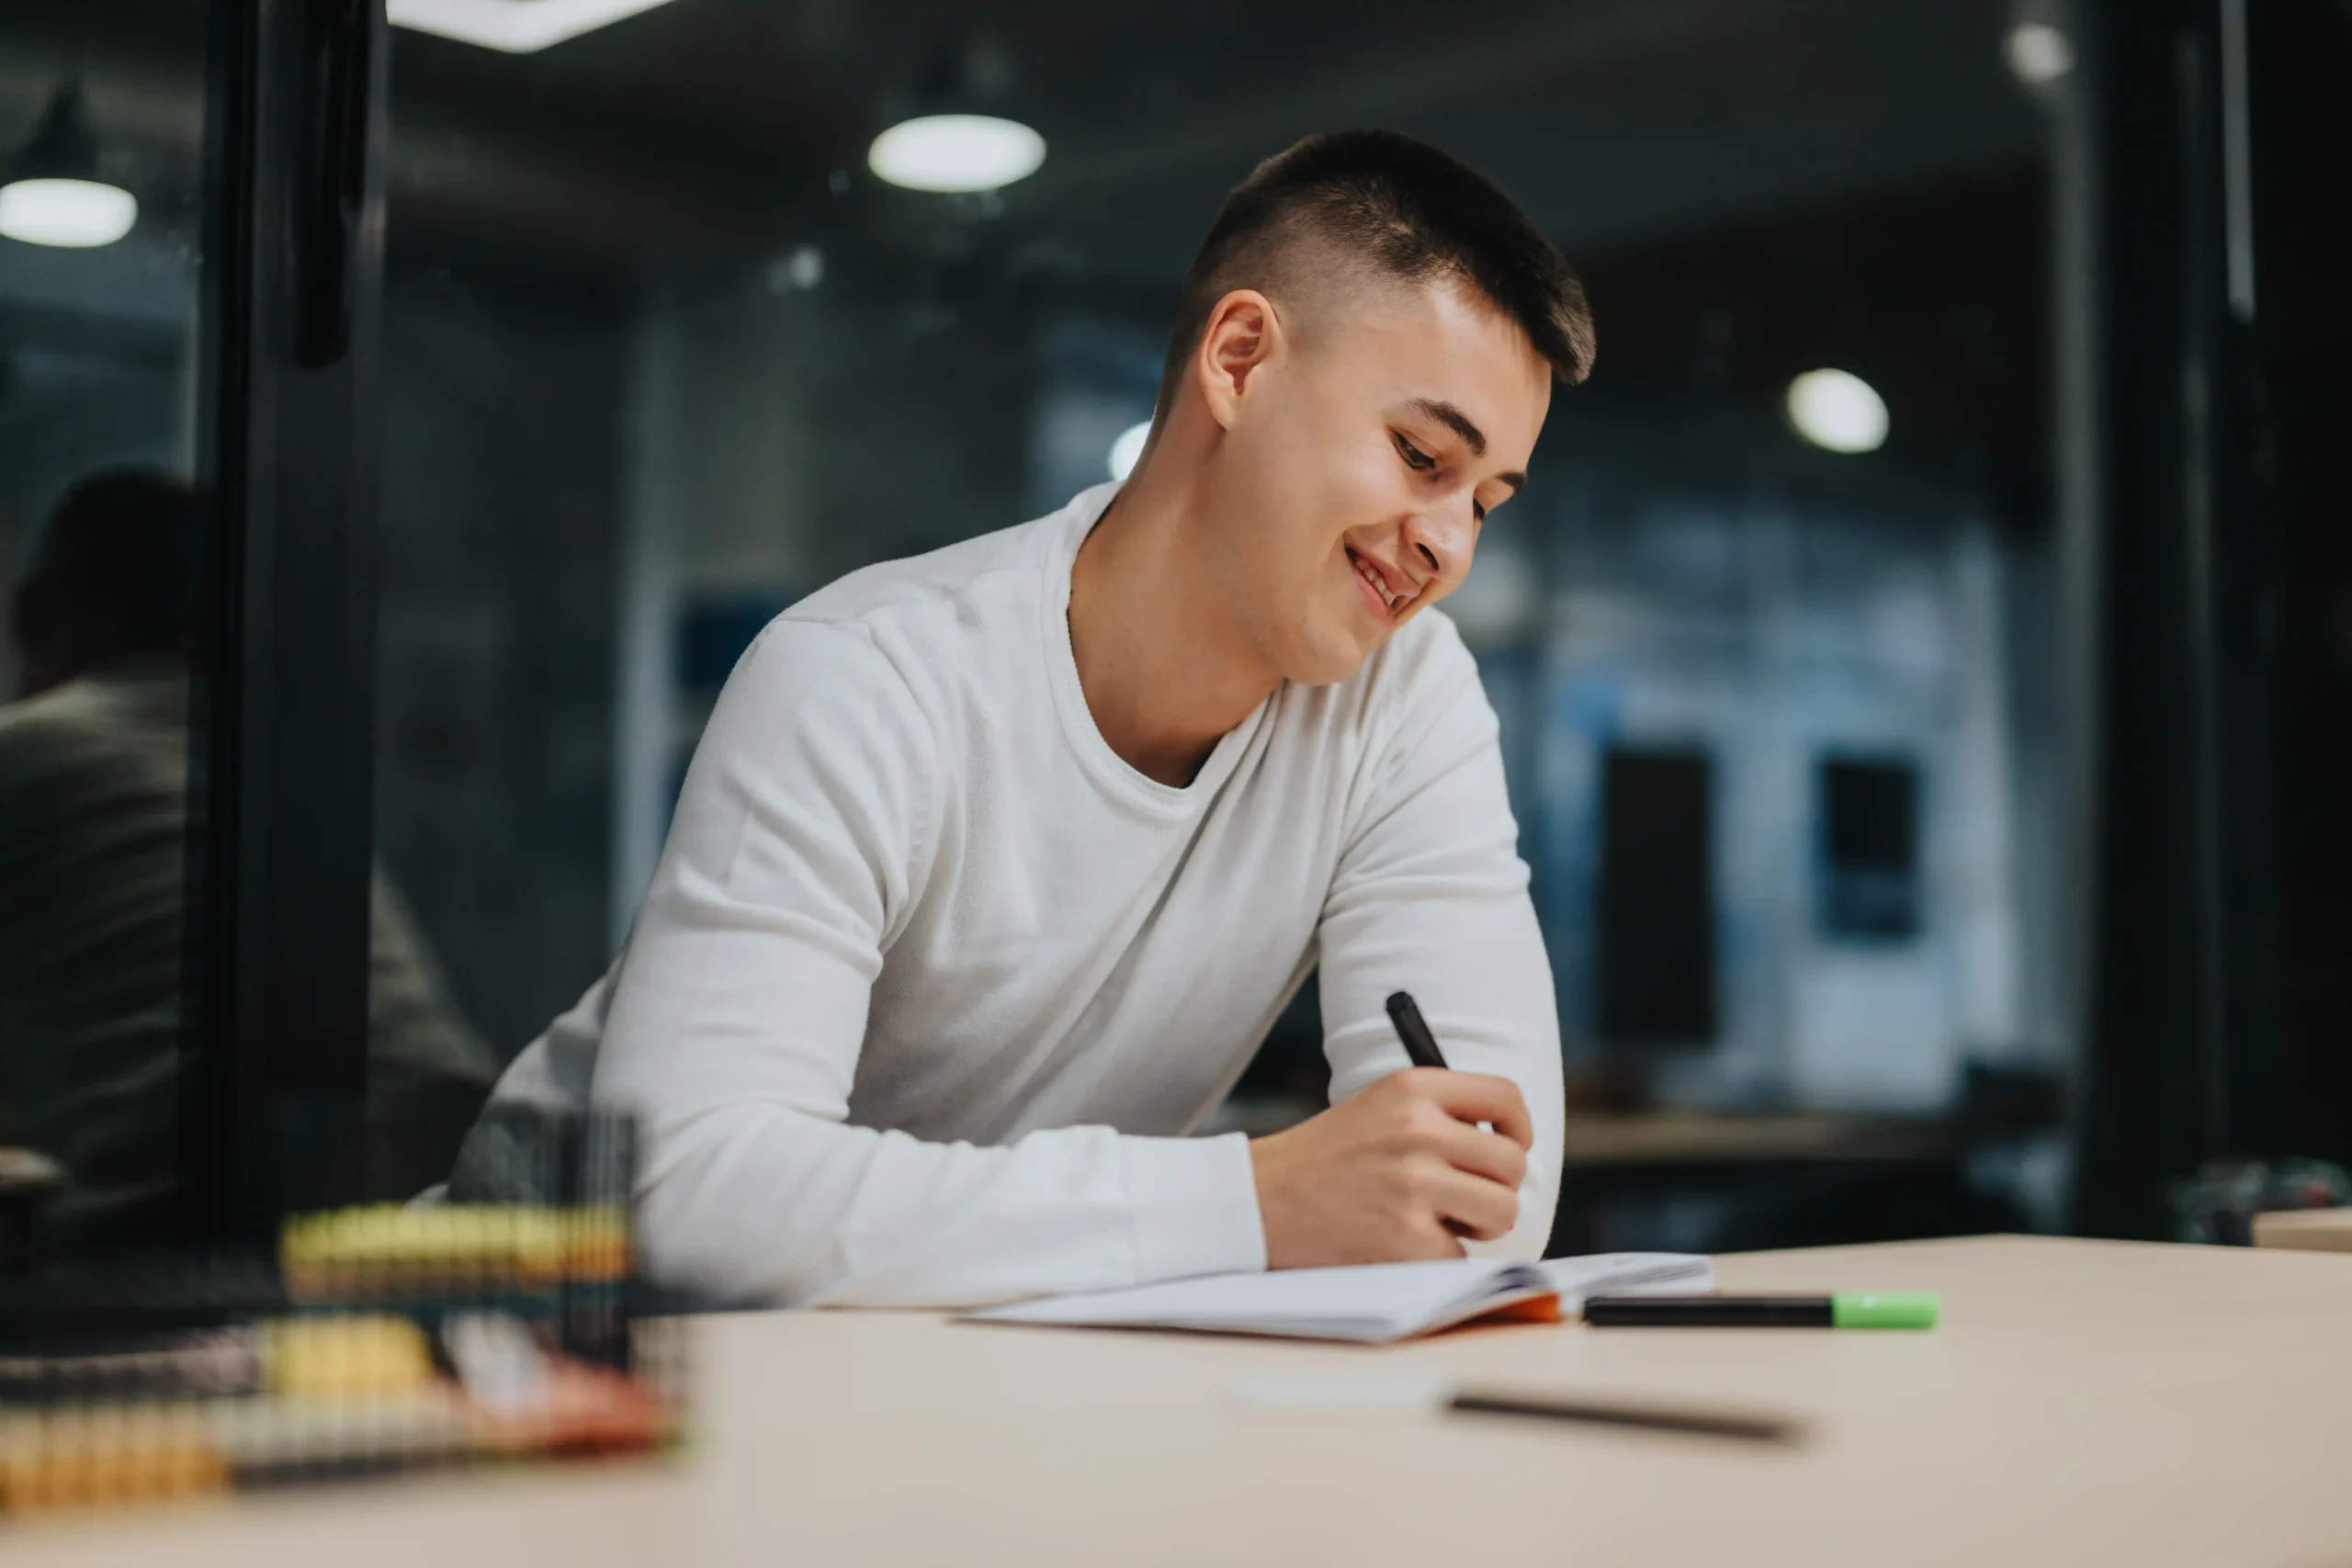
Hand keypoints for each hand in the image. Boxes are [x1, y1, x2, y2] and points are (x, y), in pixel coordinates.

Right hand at [1248, 1069, 1531, 1268]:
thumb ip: (1438, 1113)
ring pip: (1502, 1210)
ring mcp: (1414, 1186)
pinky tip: (1402, 1244)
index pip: (1505, 1097)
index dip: (1519, 1129)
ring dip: (1479, 1224)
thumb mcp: (1377, 1107)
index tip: (1510, 1146)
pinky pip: (1462, 1255)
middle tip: (1465, 1197)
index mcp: (1412, 1088)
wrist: (1258, 1203)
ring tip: (1439, 1220)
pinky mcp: (1407, 1239)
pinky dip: (1439, 1257)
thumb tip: (1510, 1146)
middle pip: (1512, 1163)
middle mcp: (1417, 1131)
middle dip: (1497, 1187)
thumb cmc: (1323, 1159)